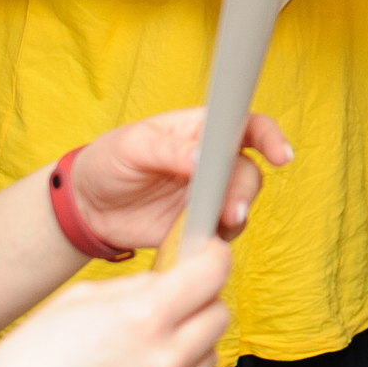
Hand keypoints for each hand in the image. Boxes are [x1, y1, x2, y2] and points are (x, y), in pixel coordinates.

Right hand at [0, 240, 233, 366]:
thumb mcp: (75, 301)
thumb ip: (134, 286)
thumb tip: (171, 278)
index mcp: (142, 319)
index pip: (212, 273)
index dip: (213, 257)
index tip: (208, 257)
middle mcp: (164, 362)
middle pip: (219, 316)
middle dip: (200, 302)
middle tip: (170, 303)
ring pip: (207, 357)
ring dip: (186, 344)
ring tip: (137, 349)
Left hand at [67, 107, 293, 252]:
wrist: (86, 207)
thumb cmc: (108, 162)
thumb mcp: (132, 146)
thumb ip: (169, 150)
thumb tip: (202, 159)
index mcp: (200, 130)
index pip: (246, 125)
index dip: (269, 137)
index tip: (281, 155)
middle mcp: (211, 161)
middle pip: (248, 171)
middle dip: (245, 191)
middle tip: (231, 211)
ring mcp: (206, 195)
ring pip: (240, 203)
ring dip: (234, 216)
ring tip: (215, 228)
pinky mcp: (196, 225)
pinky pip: (221, 232)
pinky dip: (217, 239)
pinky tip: (200, 241)